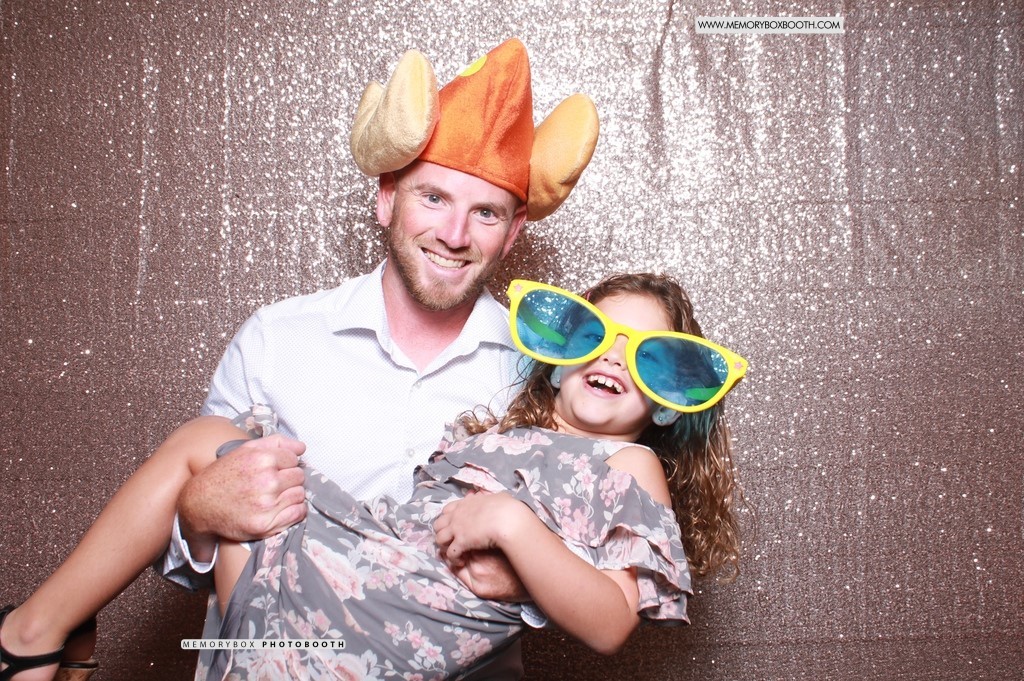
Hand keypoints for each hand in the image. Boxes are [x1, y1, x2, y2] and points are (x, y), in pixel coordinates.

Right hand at [178, 434, 306, 552]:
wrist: (199, 505)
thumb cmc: (223, 475)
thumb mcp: (244, 450)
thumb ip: (276, 443)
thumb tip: (302, 448)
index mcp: (262, 459)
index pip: (294, 459)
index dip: (286, 465)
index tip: (275, 470)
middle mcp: (267, 480)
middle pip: (299, 477)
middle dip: (289, 479)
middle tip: (274, 485)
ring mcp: (267, 504)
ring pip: (300, 494)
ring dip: (292, 495)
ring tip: (276, 496)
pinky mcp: (265, 524)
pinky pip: (297, 513)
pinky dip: (294, 511)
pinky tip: (281, 508)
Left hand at [433, 491, 532, 600]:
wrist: (509, 520)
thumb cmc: (508, 509)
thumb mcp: (500, 499)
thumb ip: (493, 500)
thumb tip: (496, 498)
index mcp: (466, 504)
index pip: (447, 510)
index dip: (448, 519)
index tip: (455, 526)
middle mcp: (458, 515)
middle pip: (439, 524)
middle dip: (443, 533)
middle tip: (451, 541)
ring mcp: (457, 529)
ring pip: (440, 539)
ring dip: (446, 546)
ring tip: (455, 553)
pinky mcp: (461, 542)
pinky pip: (450, 553)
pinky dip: (453, 558)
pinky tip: (460, 562)